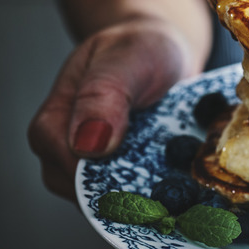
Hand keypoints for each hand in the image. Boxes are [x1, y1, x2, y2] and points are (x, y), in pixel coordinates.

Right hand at [28, 18, 190, 200]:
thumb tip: (88, 145)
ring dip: (151, 199)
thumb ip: (104, 96)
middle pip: (90, 195)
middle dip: (130, 199)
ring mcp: (104, 164)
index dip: (100, 182)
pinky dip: (166, 194)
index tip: (141, 183)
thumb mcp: (123, 61)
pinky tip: (191, 189)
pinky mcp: (132, 171)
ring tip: (186, 192)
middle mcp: (73, 151)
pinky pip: (143, 194)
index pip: (65, 169)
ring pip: (118, 201)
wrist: (165, 50)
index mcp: (56, 123)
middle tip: (173, 197)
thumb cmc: (138, 47)